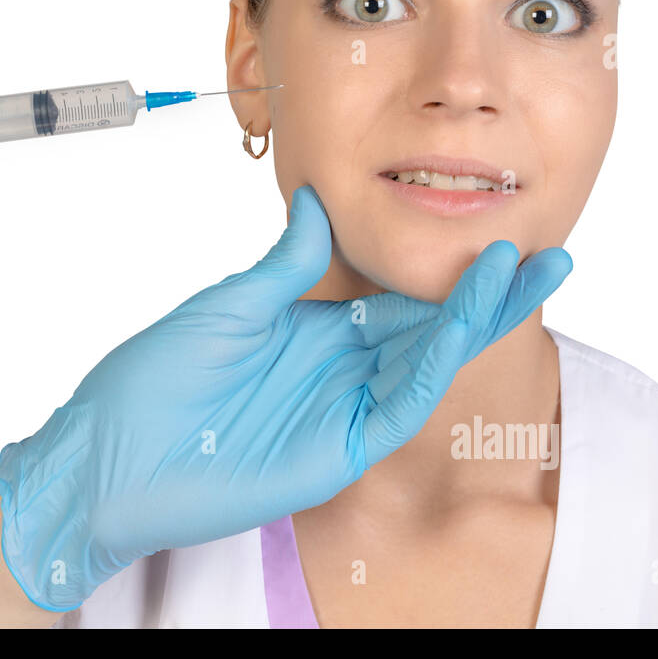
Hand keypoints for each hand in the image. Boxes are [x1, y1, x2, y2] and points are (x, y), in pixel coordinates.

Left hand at [0, 185, 571, 610]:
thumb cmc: (155, 381)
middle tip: (547, 253)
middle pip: (431, 327)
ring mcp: (343, 410)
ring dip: (476, 320)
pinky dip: (434, 365)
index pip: (398, 297)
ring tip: (523, 271)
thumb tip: (319, 203)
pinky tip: (462, 326)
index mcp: (314, 331)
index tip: (493, 230)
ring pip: (428, 362)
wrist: (110, 455)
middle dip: (490, 294)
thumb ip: (286, 265)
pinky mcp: (340, 450)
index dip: (446, 269)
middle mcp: (339, 368)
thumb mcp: (228, 306)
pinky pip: (399, 404)